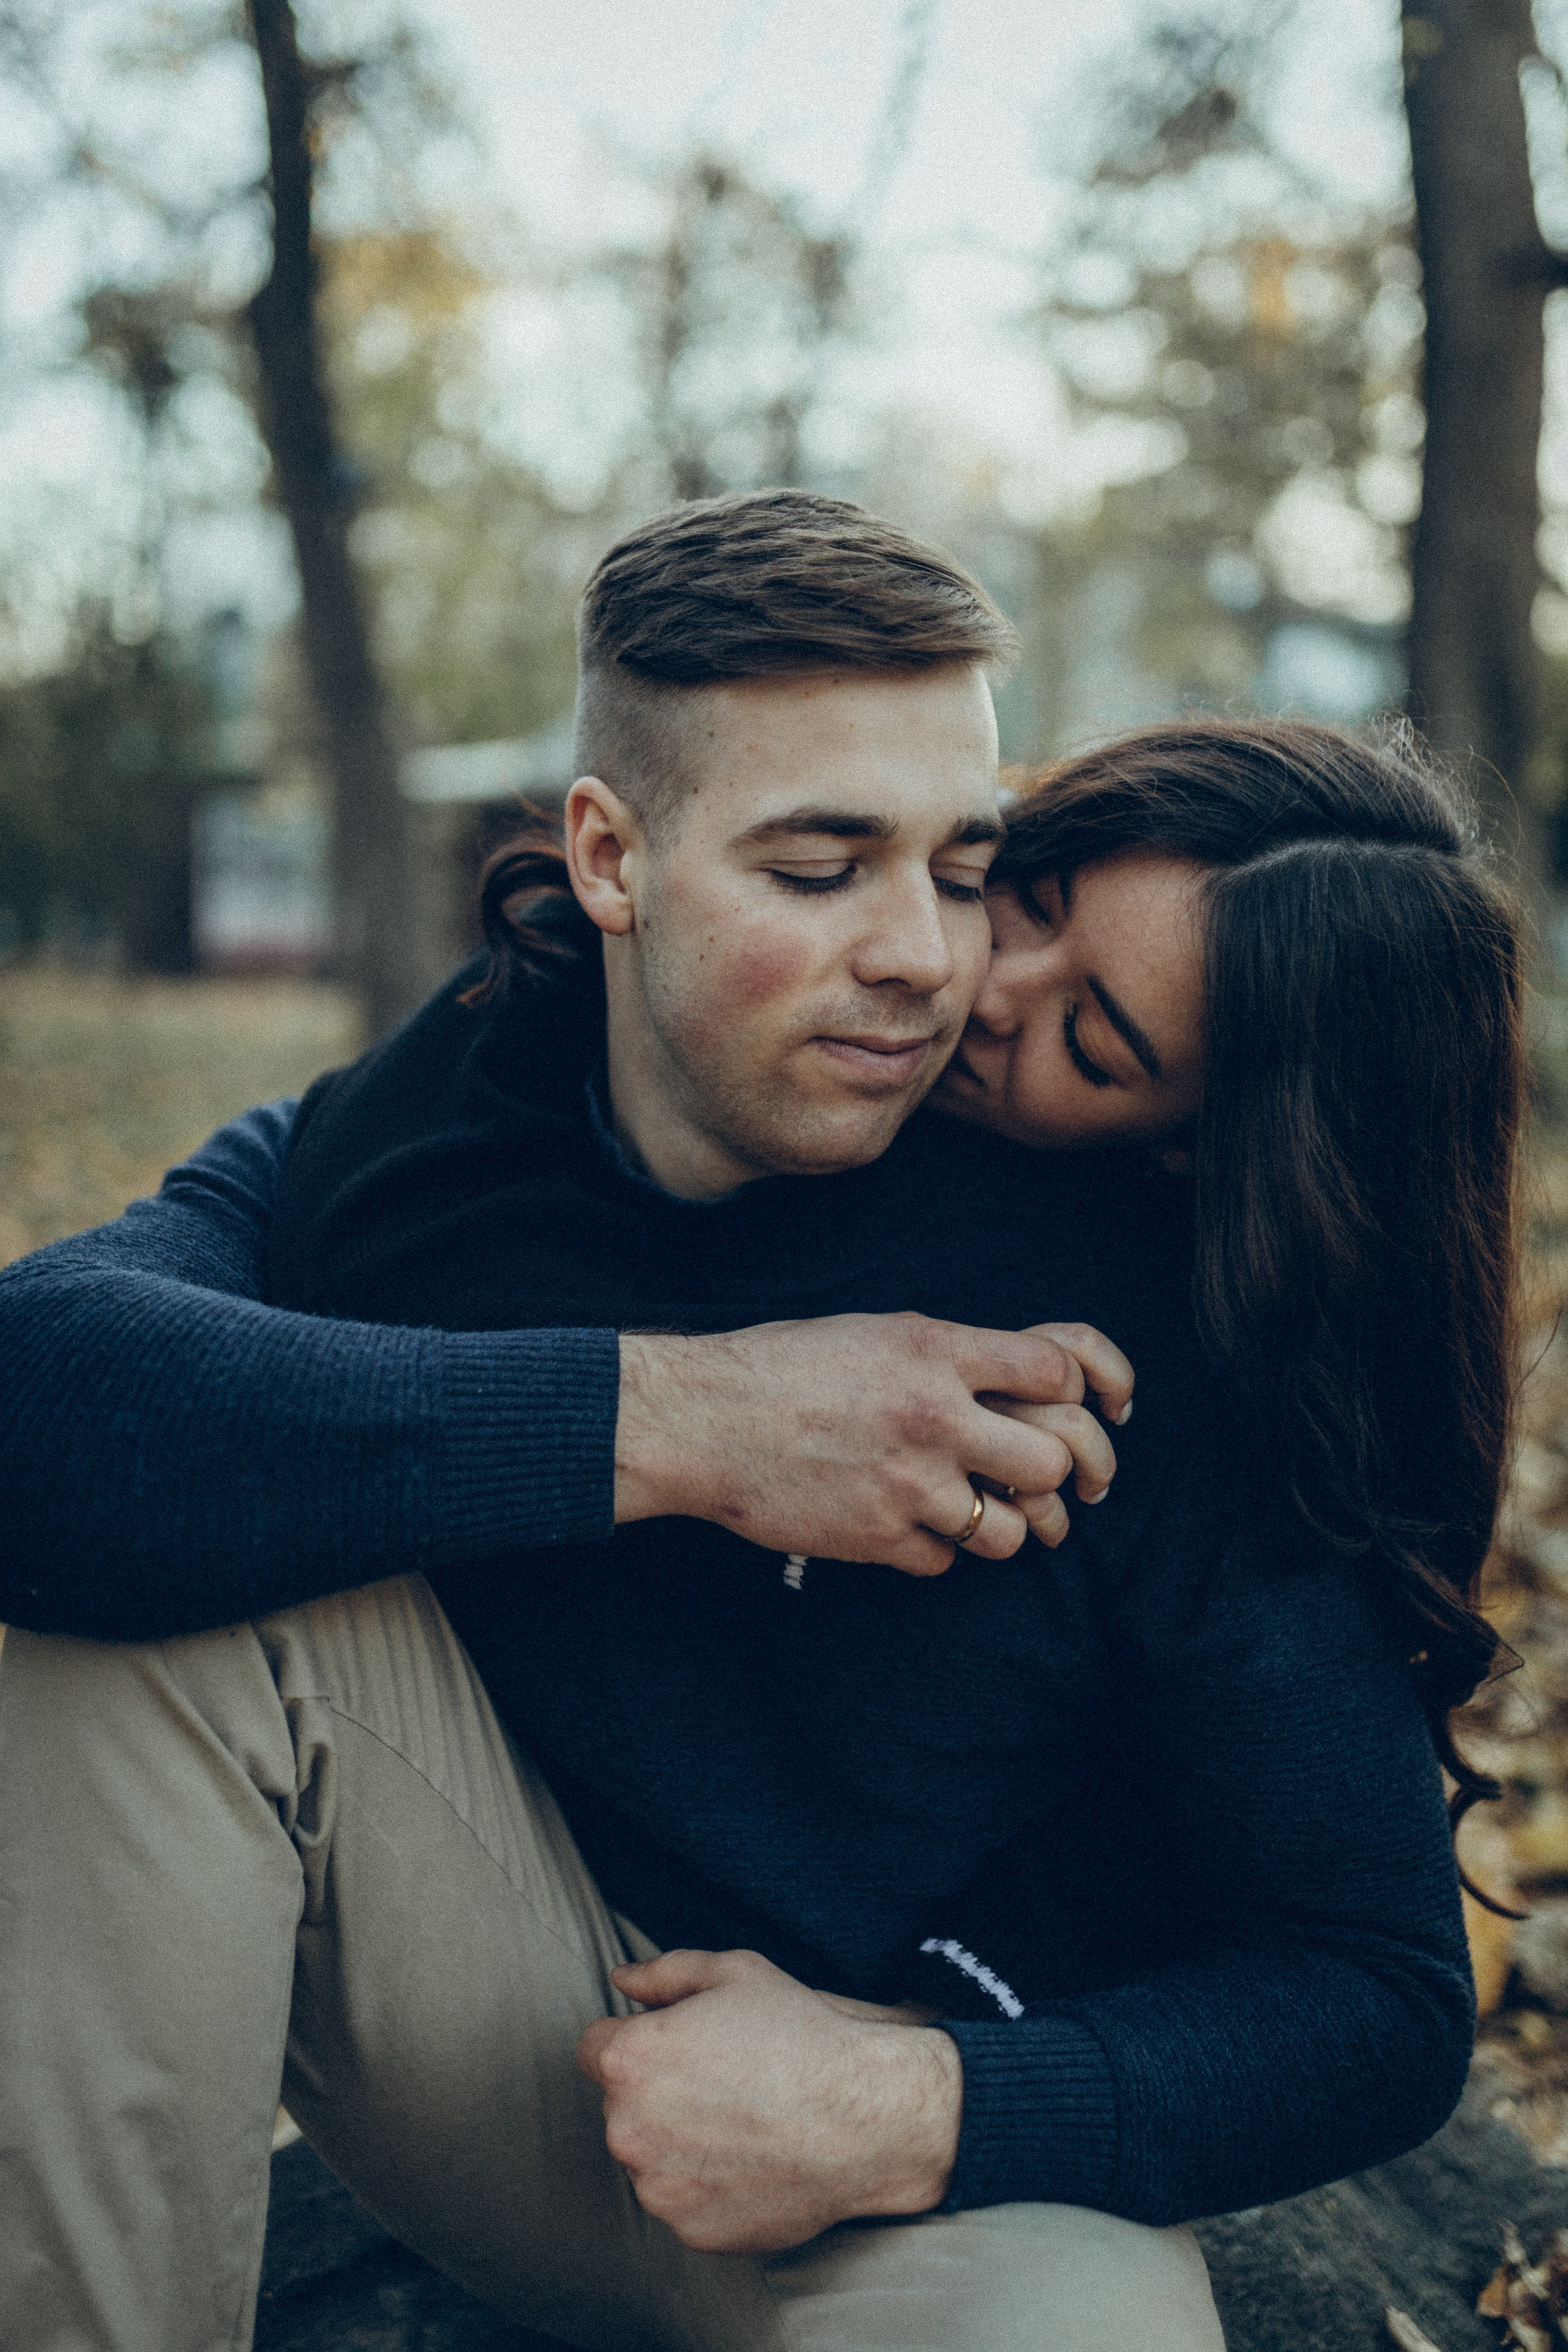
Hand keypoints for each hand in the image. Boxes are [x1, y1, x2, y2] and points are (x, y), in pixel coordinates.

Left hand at [575, 1948, 960, 2252]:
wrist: (863, 2115)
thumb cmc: (800, 2035)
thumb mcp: (735, 1973)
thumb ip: (665, 1973)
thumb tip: (621, 1980)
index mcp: (630, 2060)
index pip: (595, 2048)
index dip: (636, 2042)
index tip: (678, 2047)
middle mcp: (628, 2128)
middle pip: (621, 2106)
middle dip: (657, 2093)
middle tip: (721, 2084)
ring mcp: (656, 2187)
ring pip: (649, 2158)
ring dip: (677, 2143)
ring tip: (741, 2123)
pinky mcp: (687, 2231)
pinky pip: (680, 2202)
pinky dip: (704, 2187)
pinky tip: (750, 2161)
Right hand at [616, 1312, 1132, 1573]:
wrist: (702, 1419)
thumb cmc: (784, 1365)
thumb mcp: (877, 1333)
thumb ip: (949, 1356)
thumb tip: (1016, 1380)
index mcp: (934, 1351)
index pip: (1057, 1372)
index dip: (1072, 1392)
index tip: (1058, 1406)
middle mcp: (934, 1417)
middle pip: (1052, 1460)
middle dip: (1049, 1473)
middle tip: (1032, 1478)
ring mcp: (909, 1484)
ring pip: (1009, 1531)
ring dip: (998, 1524)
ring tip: (970, 1509)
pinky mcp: (879, 1538)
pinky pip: (944, 1560)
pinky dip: (931, 1547)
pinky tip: (902, 1522)